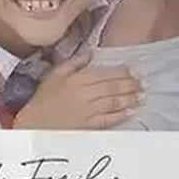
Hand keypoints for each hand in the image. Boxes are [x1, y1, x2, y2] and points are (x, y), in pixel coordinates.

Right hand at [12, 49, 143, 130]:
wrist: (35, 124)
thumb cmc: (44, 98)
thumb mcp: (55, 74)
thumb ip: (74, 62)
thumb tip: (91, 52)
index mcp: (77, 79)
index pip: (105, 74)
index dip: (122, 72)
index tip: (134, 71)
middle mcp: (85, 94)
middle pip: (112, 87)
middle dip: (130, 85)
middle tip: (143, 83)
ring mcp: (88, 111)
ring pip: (113, 102)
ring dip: (130, 98)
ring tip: (142, 95)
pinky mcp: (88, 126)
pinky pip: (108, 119)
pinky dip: (121, 115)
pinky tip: (131, 112)